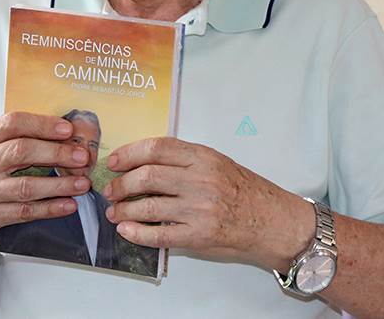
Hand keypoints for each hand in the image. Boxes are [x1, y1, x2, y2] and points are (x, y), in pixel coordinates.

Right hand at [0, 112, 92, 237]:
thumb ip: (13, 138)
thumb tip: (61, 131)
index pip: (12, 124)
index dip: (42, 124)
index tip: (67, 129)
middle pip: (22, 152)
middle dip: (57, 153)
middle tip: (82, 156)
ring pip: (27, 186)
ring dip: (59, 184)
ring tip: (82, 183)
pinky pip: (25, 212)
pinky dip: (50, 208)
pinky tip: (68, 204)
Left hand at [102, 137, 313, 270]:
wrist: (272, 220)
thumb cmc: (244, 190)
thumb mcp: (217, 162)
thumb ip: (184, 159)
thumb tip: (142, 162)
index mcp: (203, 157)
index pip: (156, 148)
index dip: (129, 153)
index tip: (114, 161)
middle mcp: (200, 180)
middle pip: (147, 176)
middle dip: (121, 184)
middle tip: (111, 190)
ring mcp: (199, 209)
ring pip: (148, 206)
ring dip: (124, 210)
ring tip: (115, 212)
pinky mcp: (199, 236)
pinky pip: (159, 235)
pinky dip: (138, 233)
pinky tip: (127, 230)